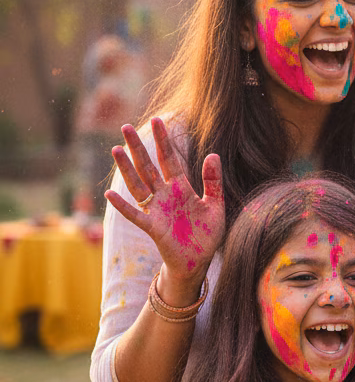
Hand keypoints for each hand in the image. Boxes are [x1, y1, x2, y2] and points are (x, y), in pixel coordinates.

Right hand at [105, 117, 224, 284]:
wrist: (200, 261)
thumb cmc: (207, 234)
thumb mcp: (216, 205)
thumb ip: (213, 181)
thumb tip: (213, 154)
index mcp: (182, 188)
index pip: (170, 159)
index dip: (164, 141)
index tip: (158, 120)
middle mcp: (165, 195)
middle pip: (148, 166)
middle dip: (138, 147)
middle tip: (126, 127)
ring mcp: (156, 210)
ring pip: (138, 185)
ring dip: (127, 169)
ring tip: (116, 149)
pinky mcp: (152, 227)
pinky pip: (135, 215)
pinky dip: (123, 206)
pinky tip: (110, 195)